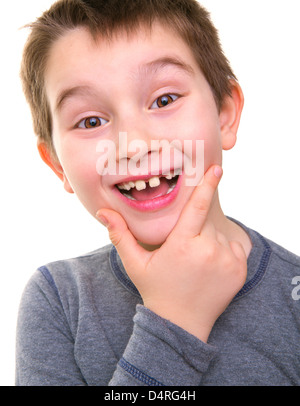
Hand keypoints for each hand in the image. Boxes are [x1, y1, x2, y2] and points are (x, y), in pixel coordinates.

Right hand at [97, 165, 246, 341]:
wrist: (182, 325)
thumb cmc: (156, 290)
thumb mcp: (135, 263)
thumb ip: (120, 234)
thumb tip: (101, 210)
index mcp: (182, 245)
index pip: (198, 207)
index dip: (206, 185)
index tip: (216, 168)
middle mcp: (209, 250)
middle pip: (207, 220)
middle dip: (197, 224)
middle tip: (186, 244)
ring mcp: (227, 261)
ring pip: (221, 232)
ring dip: (210, 237)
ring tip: (195, 259)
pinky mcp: (240, 270)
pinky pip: (235, 245)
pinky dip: (224, 247)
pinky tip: (209, 263)